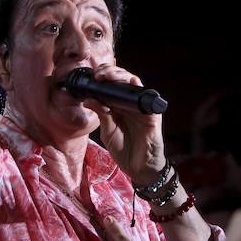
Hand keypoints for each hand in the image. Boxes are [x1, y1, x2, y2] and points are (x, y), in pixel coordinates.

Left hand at [82, 64, 165, 183]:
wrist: (138, 168)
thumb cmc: (124, 149)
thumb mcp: (108, 130)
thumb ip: (101, 114)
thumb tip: (88, 99)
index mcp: (120, 106)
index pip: (113, 85)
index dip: (105, 76)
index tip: (94, 76)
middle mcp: (131, 104)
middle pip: (124, 80)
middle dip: (112, 72)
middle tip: (100, 74)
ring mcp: (143, 108)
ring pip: (136, 84)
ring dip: (123, 76)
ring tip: (110, 75)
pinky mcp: (152, 115)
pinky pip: (148, 99)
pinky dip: (138, 90)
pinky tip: (130, 84)